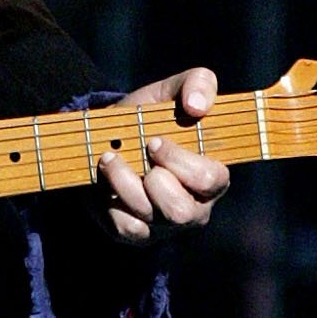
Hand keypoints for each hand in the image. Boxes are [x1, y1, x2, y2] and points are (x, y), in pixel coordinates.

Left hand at [96, 68, 230, 243]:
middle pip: (182, 211)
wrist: (105, 139)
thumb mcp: (171, 92)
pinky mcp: (137, 235)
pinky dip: (111, 204)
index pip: (210, 180)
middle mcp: (194, 206)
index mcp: (211, 175)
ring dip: (123, 183)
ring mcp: (165, 225)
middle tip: (139, 153)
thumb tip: (197, 105)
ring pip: (150, 218)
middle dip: (154, 180)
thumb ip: (197, 83)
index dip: (180, 161)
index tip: (154, 140)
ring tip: (110, 160)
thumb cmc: (148, 118)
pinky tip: (105, 184)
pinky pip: (127, 229)